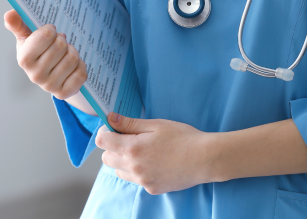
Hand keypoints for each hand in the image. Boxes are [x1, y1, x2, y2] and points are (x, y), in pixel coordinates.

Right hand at [3, 9, 87, 99]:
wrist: (50, 75)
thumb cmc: (38, 52)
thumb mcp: (27, 38)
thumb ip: (18, 24)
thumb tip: (9, 14)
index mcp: (24, 59)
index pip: (47, 35)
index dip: (51, 30)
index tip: (50, 32)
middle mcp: (35, 75)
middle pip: (61, 45)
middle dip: (63, 41)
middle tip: (59, 44)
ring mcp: (49, 86)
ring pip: (73, 58)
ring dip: (73, 52)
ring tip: (65, 54)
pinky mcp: (63, 93)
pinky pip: (81, 74)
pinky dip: (80, 66)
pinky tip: (72, 67)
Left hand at [96, 113, 212, 194]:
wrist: (204, 158)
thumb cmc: (183, 137)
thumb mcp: (156, 124)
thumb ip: (130, 124)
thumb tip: (111, 118)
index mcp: (133, 148)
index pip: (102, 141)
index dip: (106, 131)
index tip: (115, 127)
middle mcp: (134, 167)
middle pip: (106, 158)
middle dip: (113, 147)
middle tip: (129, 138)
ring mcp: (142, 180)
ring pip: (119, 171)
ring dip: (123, 160)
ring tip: (143, 150)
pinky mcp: (151, 188)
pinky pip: (135, 180)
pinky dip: (138, 171)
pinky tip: (154, 162)